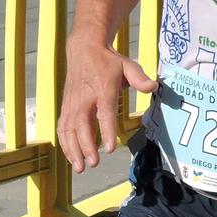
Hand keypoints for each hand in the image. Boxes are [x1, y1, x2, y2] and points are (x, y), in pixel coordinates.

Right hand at [58, 37, 157, 172]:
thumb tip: (153, 85)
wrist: (84, 49)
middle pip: (82, 125)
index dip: (105, 130)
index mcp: (102, 88)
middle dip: (86, 146)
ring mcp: (73, 103)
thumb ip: (139, 78)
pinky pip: (63, 127)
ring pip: (69, 129)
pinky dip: (65, 143)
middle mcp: (85, 98)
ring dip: (73, 149)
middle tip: (93, 163)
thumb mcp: (127, 65)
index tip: (109, 148)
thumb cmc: (108, 61)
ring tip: (80, 167)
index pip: (104, 112)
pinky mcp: (66, 106)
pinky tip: (71, 158)